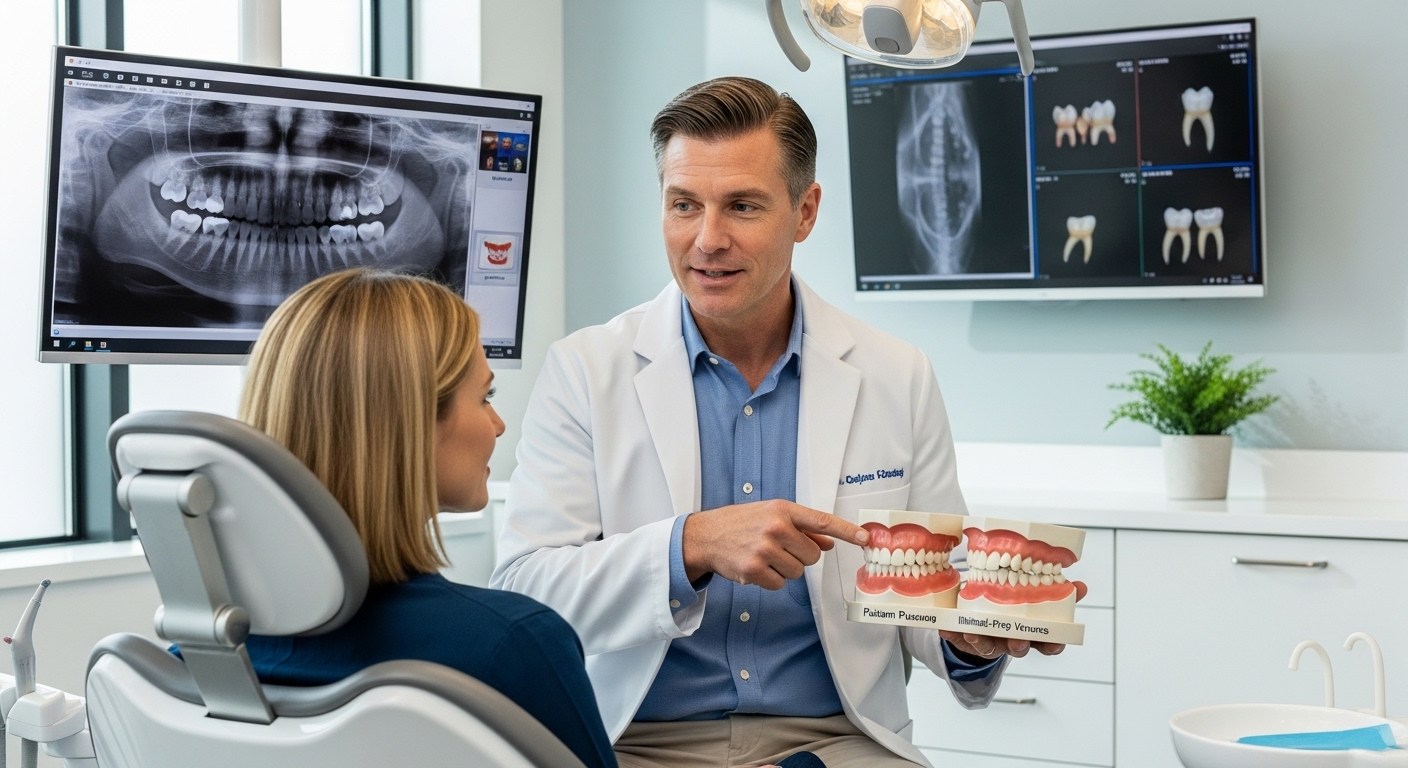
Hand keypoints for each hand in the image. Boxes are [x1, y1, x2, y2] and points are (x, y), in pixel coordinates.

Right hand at [682, 500, 869, 588]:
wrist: (706, 535)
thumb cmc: (742, 523)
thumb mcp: (772, 516)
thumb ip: (802, 528)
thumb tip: (828, 543)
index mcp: (783, 510)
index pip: (823, 521)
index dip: (847, 531)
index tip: (865, 539)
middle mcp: (776, 527)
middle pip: (812, 556)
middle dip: (800, 556)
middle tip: (779, 549)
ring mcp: (765, 549)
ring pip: (797, 572)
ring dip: (784, 569)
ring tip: (764, 556)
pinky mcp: (754, 570)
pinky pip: (780, 584)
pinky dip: (771, 580)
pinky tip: (756, 567)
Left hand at [940, 580, 1088, 659]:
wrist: (981, 610)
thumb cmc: (1012, 601)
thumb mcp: (1036, 594)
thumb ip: (1057, 590)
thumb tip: (1082, 587)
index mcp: (1031, 631)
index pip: (1047, 644)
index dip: (1052, 645)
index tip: (1056, 642)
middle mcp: (1010, 639)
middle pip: (1017, 648)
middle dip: (1017, 645)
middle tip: (1016, 639)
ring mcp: (988, 641)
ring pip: (986, 646)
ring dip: (981, 640)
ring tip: (973, 630)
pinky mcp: (965, 638)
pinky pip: (958, 637)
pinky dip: (952, 633)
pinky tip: (946, 626)